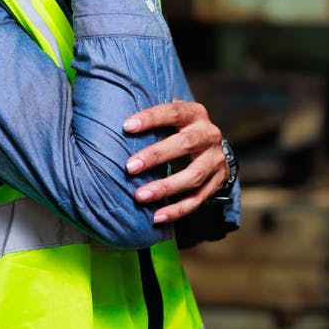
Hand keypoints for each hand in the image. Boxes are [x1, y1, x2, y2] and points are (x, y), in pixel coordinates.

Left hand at [123, 99, 230, 222]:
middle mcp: (209, 135)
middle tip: (130, 167)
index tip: (127, 126)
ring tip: (139, 196)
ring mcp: (216, 160)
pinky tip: (157, 216)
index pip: (174, 112)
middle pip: (185, 144)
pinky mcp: (217, 182)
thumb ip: (152, 118)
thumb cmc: (180, 130)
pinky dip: (177, 210)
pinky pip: (197, 199)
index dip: (151, 118)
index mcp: (195, 114)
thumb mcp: (172, 118)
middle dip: (156, 156)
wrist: (214, 149)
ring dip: (165, 187)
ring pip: (193, 176)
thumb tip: (111, 117)